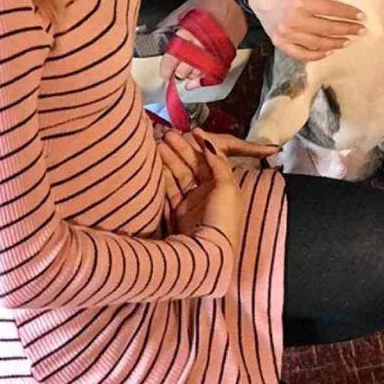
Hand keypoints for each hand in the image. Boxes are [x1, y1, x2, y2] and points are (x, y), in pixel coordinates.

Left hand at [158, 0, 247, 87]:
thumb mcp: (186, 6)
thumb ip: (173, 22)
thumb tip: (162, 31)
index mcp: (187, 34)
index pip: (171, 60)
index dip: (166, 69)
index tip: (164, 72)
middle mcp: (201, 46)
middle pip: (184, 71)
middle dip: (177, 73)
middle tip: (174, 72)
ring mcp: (215, 51)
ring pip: (198, 74)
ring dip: (190, 75)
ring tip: (186, 74)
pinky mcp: (228, 53)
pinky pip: (215, 72)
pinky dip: (206, 79)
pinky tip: (199, 82)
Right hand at [159, 130, 279, 210]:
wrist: (207, 253)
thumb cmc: (222, 217)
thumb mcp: (226, 187)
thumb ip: (218, 163)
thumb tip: (209, 143)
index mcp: (225, 186)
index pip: (213, 159)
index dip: (203, 144)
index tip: (192, 131)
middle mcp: (210, 192)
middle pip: (195, 165)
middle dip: (182, 149)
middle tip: (168, 134)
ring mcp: (193, 202)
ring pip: (181, 175)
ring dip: (171, 159)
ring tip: (158, 144)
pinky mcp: (179, 212)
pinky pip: (171, 190)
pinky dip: (164, 177)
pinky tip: (156, 163)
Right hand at [247, 0, 364, 61]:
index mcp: (299, 2)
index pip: (331, 10)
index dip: (348, 14)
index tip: (362, 16)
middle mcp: (293, 20)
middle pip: (327, 29)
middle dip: (347, 30)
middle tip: (361, 30)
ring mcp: (286, 34)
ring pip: (316, 44)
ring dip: (335, 44)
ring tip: (348, 41)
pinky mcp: (279, 43)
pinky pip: (300, 54)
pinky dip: (316, 56)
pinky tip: (328, 52)